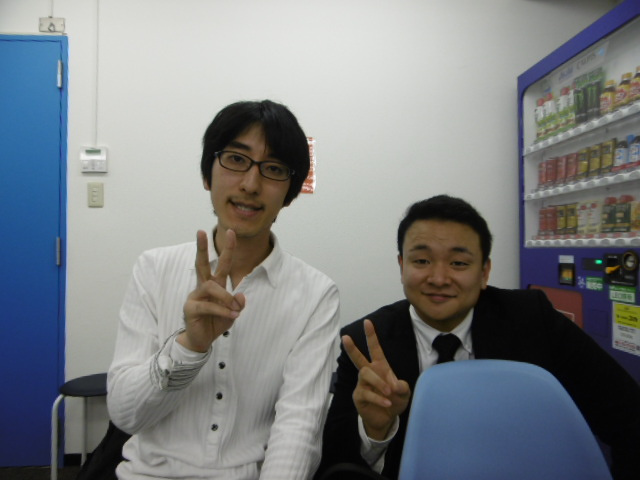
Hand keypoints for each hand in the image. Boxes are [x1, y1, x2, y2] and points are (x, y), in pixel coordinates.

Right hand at [178, 229, 244, 352]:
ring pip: (210, 286)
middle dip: (201, 247)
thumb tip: (240, 296)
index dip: (228, 248)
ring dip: (225, 297)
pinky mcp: (190, 308)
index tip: (231, 232)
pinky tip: (230, 316)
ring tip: (234, 310)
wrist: (202, 340)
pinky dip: (221, 310)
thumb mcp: (233, 313)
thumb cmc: (216, 322)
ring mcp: (195, 296)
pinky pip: (208, 305)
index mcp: (215, 284)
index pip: (222, 263)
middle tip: (200, 231)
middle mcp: (203, 286)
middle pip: (201, 263)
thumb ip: (237, 304)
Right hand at [343, 319, 410, 439]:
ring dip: (378, 382)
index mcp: (380, 367)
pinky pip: (366, 393)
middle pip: (358, 358)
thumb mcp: (404, 393)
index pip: (375, 349)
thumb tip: (394, 385)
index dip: (371, 336)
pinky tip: (387, 402)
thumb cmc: (394, 401)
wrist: (386, 419)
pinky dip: (378, 397)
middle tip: (345, 337)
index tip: (367, 322)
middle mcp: (369, 373)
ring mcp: (362, 384)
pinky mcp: (359, 396)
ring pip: (365, 374)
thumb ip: (402, 387)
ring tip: (389, 392)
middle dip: (352, 348)